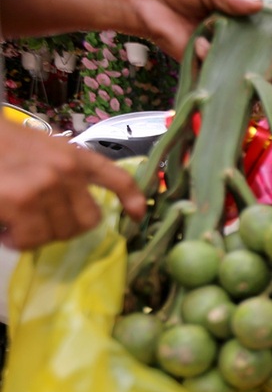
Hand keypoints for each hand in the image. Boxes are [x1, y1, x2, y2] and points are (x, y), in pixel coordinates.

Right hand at [0, 121, 146, 249]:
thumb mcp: (39, 150)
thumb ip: (63, 175)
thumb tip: (76, 211)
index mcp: (73, 156)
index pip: (115, 177)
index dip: (132, 198)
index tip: (138, 215)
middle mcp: (67, 170)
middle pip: (87, 221)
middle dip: (64, 228)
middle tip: (38, 222)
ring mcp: (46, 185)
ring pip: (59, 234)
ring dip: (35, 235)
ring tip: (15, 221)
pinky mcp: (22, 201)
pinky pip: (31, 240)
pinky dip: (17, 241)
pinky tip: (5, 228)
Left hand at [122, 0, 262, 59]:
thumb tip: (258, 5)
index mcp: (235, 11)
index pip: (260, 21)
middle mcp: (231, 32)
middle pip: (254, 44)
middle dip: (261, 47)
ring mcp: (218, 48)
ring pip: (237, 59)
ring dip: (238, 56)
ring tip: (231, 45)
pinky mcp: (202, 61)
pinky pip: (214, 67)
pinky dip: (210, 58)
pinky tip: (202, 44)